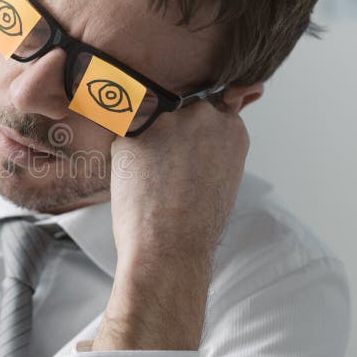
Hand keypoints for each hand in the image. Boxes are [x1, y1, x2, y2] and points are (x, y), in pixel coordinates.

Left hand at [92, 99, 250, 350]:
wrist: (169, 247)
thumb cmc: (195, 226)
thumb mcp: (222, 178)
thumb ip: (212, 146)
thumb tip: (194, 137)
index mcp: (231, 127)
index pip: (206, 109)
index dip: (190, 133)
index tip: (183, 153)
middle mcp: (203, 115)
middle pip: (177, 110)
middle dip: (168, 134)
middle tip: (165, 171)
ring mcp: (168, 120)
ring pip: (148, 121)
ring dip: (145, 143)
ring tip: (151, 180)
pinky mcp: (134, 130)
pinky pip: (125, 136)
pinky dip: (125, 157)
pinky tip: (135, 181)